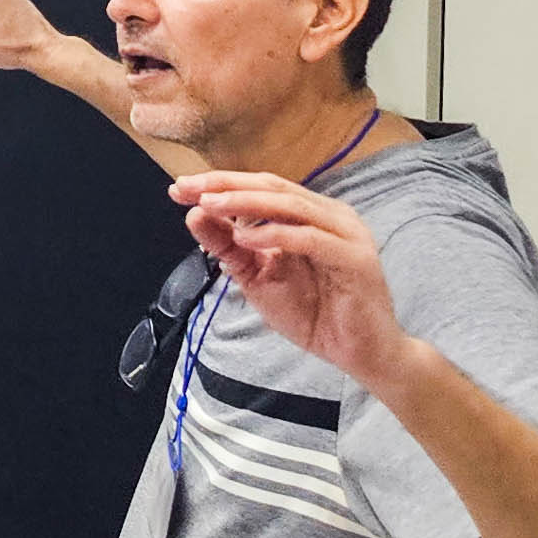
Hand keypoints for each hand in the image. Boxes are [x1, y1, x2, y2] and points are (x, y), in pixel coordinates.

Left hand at [172, 172, 408, 387]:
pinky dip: (274, 234)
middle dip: (225, 186)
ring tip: (209, 205)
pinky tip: (245, 237)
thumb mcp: (257, 276)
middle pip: (273, 187)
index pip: (262, 187)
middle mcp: (330, 216)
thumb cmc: (313, 313)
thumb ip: (229, 246)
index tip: (178, 190)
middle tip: (186, 189)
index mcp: (310, 214)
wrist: (359, 353)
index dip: (220, 184)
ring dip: (245, 202)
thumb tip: (193, 214)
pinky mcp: (354, 258)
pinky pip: (310, 238)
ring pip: (290, 205)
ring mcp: (346, 234)